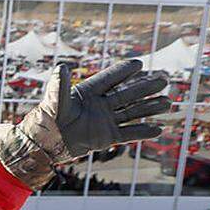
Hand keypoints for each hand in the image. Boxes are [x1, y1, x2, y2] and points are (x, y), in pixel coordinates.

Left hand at [0, 60, 170, 188]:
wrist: (41, 146)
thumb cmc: (45, 121)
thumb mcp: (53, 102)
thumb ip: (59, 85)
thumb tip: (62, 66)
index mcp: (87, 93)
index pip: (110, 79)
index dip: (123, 72)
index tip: (138, 63)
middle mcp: (99, 105)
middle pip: (127, 94)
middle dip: (145, 87)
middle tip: (164, 79)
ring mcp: (104, 121)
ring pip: (131, 112)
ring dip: (149, 108)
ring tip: (168, 102)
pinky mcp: (105, 138)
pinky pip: (128, 133)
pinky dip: (143, 132)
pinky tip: (159, 128)